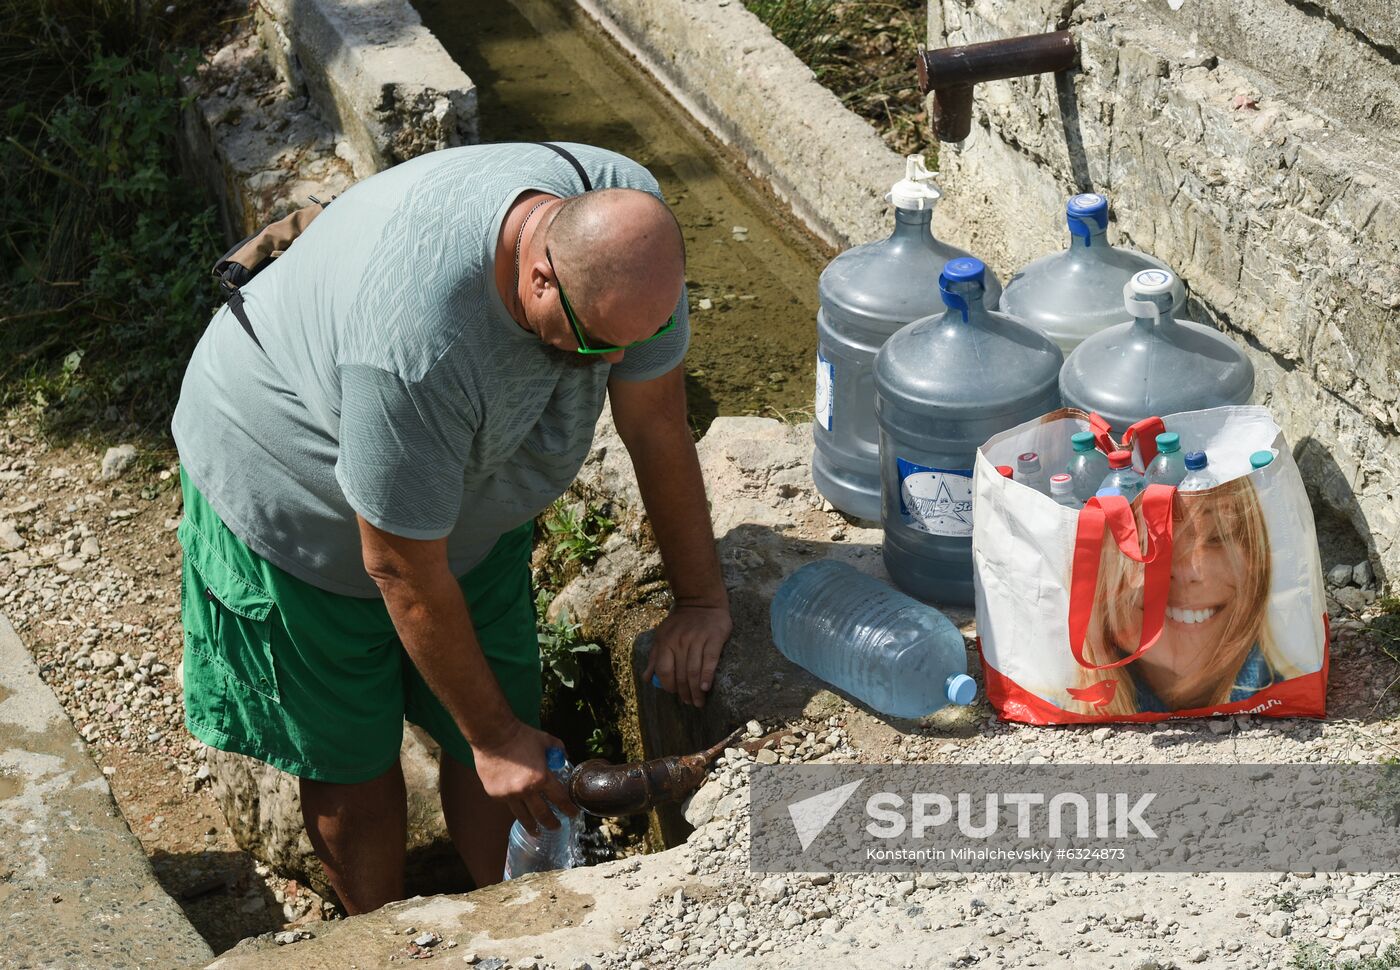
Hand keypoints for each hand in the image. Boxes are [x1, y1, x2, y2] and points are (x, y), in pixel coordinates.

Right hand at [471, 720, 576, 834]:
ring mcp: (509, 794)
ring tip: (537, 831)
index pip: (560, 799)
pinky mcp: (496, 794)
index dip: (568, 809)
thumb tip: (565, 758)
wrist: (493, 735)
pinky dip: (516, 806)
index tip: (574, 815)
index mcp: (541, 778)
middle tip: (557, 827)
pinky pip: (509, 804)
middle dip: (552, 823)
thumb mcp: (546, 740)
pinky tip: (519, 809)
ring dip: (532, 825)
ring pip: (523, 816)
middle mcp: (526, 790)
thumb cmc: (521, 736)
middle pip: (543, 814)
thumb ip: (559, 751)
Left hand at [644, 604, 731, 706]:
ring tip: (698, 701)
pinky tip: (706, 687)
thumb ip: (654, 657)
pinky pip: (710, 660)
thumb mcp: (662, 635)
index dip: (668, 686)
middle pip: (681, 674)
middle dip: (684, 692)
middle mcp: (680, 641)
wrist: (701, 601)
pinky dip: (707, 676)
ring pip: (695, 670)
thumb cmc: (680, 622)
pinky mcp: (714, 638)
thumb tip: (647, 679)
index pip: (664, 670)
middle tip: (689, 703)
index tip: (674, 694)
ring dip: (696, 690)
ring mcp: (697, 639)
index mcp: (665, 642)